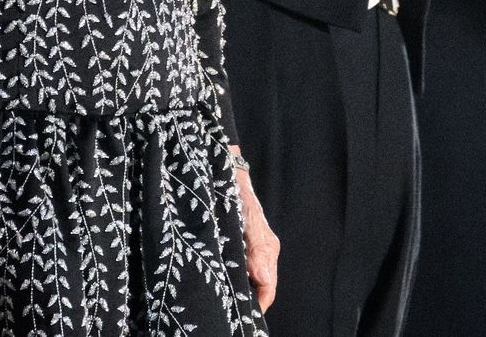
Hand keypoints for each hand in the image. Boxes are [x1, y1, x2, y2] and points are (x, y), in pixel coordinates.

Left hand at [231, 150, 277, 311]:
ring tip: (219, 300)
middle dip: (246, 301)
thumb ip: (256, 249)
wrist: (221, 170)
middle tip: (224, 311)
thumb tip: (264, 280)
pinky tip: (217, 281)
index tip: (239, 315)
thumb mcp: (245, 220)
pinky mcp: (238, 246)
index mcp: (267, 250)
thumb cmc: (235, 193)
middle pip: (259, 288)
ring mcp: (251, 249)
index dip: (257, 305)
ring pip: (248, 280)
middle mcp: (262, 253)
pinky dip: (231, 278)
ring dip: (236, 290)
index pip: (268, 289)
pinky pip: (239, 270)